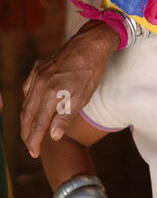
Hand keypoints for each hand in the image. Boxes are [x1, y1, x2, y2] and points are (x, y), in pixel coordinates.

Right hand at [21, 22, 117, 157]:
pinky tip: (31, 107)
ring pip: (26, 103)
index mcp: (51, 94)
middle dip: (27, 134)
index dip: (34, 141)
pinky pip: (28, 88)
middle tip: (30, 147)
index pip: (38, 124)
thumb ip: (65, 118)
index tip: (34, 153)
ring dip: (26, 119)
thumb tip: (53, 136)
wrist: (89, 44)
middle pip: (27, 116)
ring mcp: (37, 75)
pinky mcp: (38, 68)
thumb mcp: (82, 98)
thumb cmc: (90, 72)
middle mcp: (39, 85)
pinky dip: (28, 101)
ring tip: (29, 132)